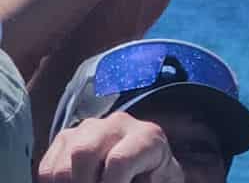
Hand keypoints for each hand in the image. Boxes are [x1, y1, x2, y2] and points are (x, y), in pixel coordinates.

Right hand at [39, 113, 182, 182]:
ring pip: (61, 166)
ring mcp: (89, 128)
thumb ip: (143, 182)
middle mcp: (118, 124)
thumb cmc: (150, 179)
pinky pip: (47, 169)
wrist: (146, 169)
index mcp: (146, 136)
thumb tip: (109, 179)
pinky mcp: (66, 138)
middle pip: (83, 153)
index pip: (119, 160)